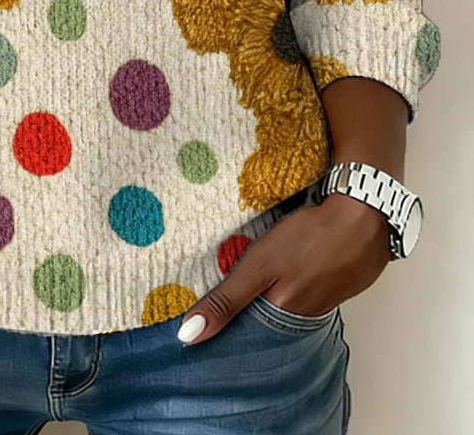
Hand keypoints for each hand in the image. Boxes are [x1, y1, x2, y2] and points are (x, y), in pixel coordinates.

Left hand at [176, 192, 392, 344]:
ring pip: (288, 309)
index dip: (225, 330)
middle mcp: (304, 318)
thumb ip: (226, 300)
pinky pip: (307, 294)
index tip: (200, 330)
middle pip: (267, 324)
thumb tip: (189, 335)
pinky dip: (293, 287)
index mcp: (283, 317)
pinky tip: (287, 273)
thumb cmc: (309, 238)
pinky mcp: (336, 287)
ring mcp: (323, 303)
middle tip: (220, 306)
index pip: (246, 337)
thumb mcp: (259, 265)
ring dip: (270, 301)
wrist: (364, 218)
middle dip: (245, 317)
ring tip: (250, 290)